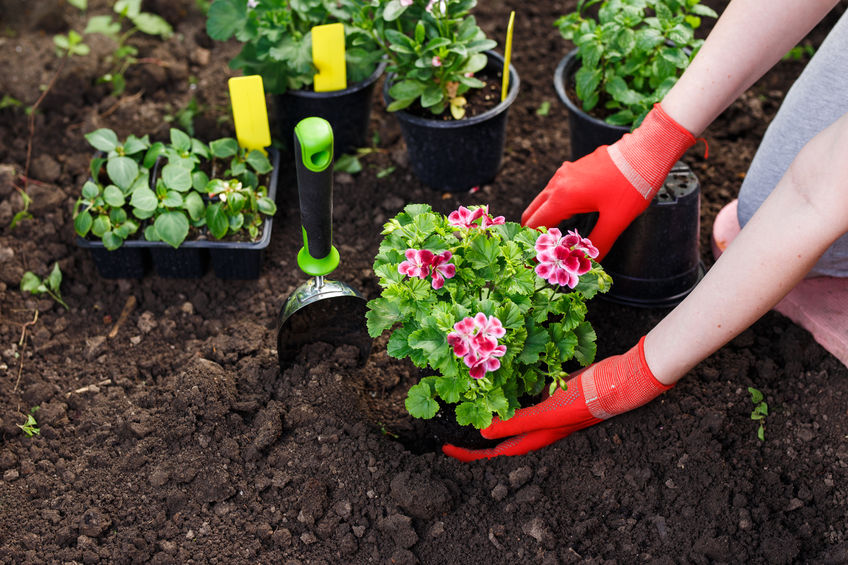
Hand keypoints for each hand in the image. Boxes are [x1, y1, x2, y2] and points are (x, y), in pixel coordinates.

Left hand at [442, 336, 672, 461]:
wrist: (620, 381)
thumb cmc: (586, 400)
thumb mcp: (547, 413)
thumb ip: (516, 422)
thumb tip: (482, 431)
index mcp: (536, 437)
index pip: (496, 451)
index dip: (471, 453)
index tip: (445, 447)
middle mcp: (539, 427)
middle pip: (500, 435)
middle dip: (475, 432)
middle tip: (451, 421)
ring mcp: (547, 410)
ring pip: (511, 414)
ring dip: (491, 409)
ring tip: (468, 398)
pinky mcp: (553, 393)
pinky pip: (525, 396)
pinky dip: (509, 390)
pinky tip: (499, 376)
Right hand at [522, 104, 695, 259]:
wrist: (646, 150)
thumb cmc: (632, 183)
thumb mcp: (616, 220)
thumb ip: (599, 243)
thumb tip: (589, 261)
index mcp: (563, 197)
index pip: (534, 224)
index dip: (534, 244)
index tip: (538, 258)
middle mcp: (558, 183)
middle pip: (532, 212)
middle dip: (535, 232)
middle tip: (544, 250)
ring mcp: (565, 173)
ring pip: (544, 200)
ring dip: (546, 218)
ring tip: (557, 237)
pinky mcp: (574, 169)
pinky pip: (556, 190)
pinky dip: (556, 206)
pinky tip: (571, 217)